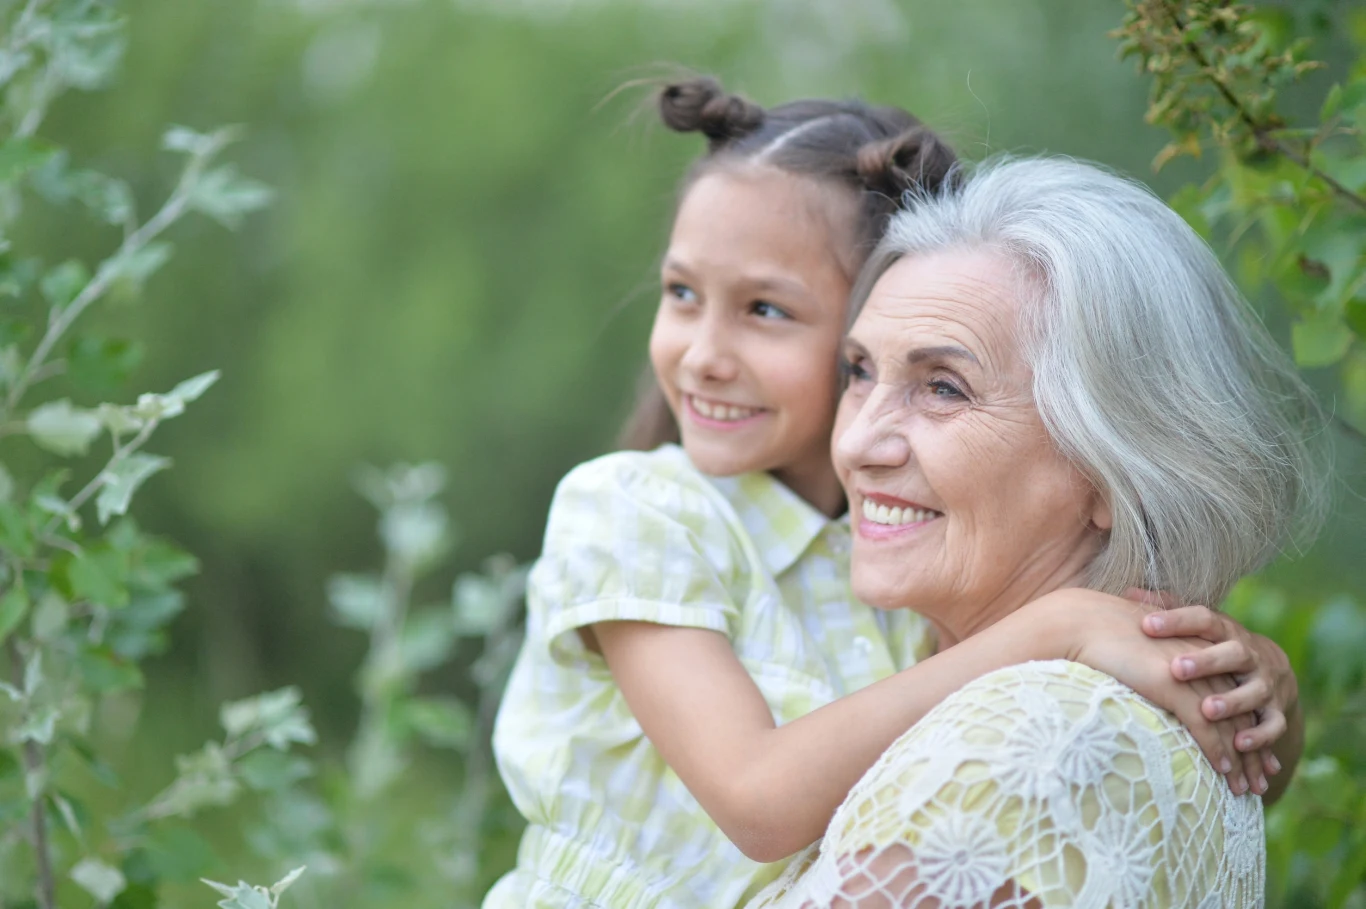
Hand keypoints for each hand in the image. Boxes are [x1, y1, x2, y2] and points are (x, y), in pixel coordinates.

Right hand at [1037, 589, 1254, 795]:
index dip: (1246, 726)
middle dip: (1253, 752)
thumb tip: (1152, 680)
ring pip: (1228, 727)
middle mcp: (1204, 664)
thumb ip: (1155, 664)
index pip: (1233, 695)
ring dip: (1241, 762)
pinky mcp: (1177, 689)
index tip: (1255, 752)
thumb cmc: (1102, 634)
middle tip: (1261, 780)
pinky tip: (1223, 771)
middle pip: (1240, 716)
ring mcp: (1193, 677)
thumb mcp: (1139, 649)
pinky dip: (1218, 751)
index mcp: (1197, 652)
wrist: (1086, 623)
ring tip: (1247, 789)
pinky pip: (1205, 727)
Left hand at [1140, 601, 1295, 793]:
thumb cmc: (1218, 647)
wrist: (1274, 672)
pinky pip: (1274, 725)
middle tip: (1176, 668)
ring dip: (1232, 701)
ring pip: (1254, 691)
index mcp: (1226, 632)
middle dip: (1206, 661)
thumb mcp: (1200, 628)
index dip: (1176, 621)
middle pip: (1233, 654)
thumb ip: (1169, 610)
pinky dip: (1260, 737)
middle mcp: (1250, 656)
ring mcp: (1266, 684)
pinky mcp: (1278, 712)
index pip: (1204, 620)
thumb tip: (1129, 592)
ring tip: (1207, 710)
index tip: (1147, 625)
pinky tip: (1240, 745)